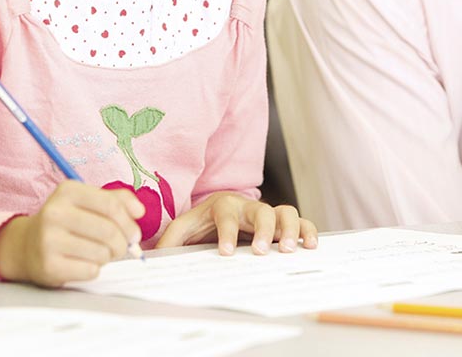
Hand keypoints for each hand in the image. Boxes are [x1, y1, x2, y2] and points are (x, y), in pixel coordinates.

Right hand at [0, 181, 144, 286]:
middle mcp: (55, 212)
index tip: (134, 233)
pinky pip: (90, 271)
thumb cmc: (66, 222)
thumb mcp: (86, 202)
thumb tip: (139, 211)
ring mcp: (48, 239)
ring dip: (108, 257)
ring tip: (99, 253)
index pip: (112, 206)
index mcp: (67, 191)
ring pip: (102, 253)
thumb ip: (116, 200)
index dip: (129, 223)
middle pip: (109, 232)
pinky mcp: (48, 265)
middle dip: (123, 244)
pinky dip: (94, 270)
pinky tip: (84, 263)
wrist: (26, 245)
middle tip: (121, 248)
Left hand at [156, 192, 318, 254]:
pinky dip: (307, 231)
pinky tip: (310, 246)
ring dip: (289, 230)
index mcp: (223, 206)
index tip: (226, 252)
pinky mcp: (282, 224)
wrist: (220, 213)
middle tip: (263, 251)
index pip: (226, 215)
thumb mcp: (183, 230)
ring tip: (288, 250)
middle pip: (261, 210)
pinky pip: (301, 221)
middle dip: (264, 230)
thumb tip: (151, 256)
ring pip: (285, 212)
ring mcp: (268, 214)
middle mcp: (248, 207)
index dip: (227, 232)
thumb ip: (169, 241)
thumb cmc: (202, 223)